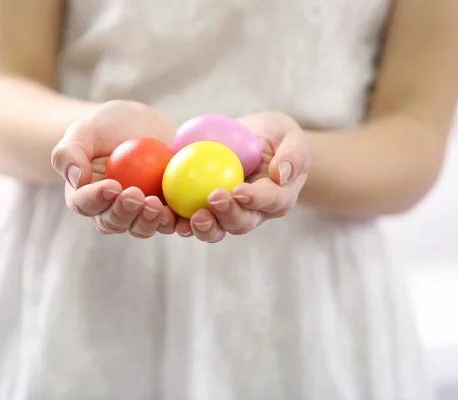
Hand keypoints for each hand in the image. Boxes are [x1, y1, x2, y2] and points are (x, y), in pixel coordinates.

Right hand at [51, 100, 178, 237]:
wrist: (142, 127)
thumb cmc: (108, 126)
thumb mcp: (87, 129)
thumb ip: (70, 151)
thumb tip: (76, 179)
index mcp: (88, 195)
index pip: (86, 203)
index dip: (97, 199)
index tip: (112, 185)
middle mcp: (112, 210)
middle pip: (115, 222)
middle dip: (125, 213)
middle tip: (138, 196)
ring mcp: (140, 214)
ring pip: (142, 228)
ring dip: (150, 221)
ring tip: (158, 204)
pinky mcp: (167, 211)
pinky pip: (173, 223)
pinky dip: (179, 223)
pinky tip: (187, 215)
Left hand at [175, 112, 310, 242]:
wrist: (253, 139)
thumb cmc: (277, 135)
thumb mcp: (291, 136)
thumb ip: (294, 154)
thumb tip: (280, 174)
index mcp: (277, 199)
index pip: (269, 201)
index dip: (254, 199)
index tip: (239, 190)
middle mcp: (253, 213)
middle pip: (240, 223)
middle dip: (226, 216)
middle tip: (212, 199)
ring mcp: (227, 214)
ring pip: (216, 229)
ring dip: (202, 227)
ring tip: (188, 220)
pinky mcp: (204, 209)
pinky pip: (190, 218)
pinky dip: (177, 219)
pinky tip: (164, 211)